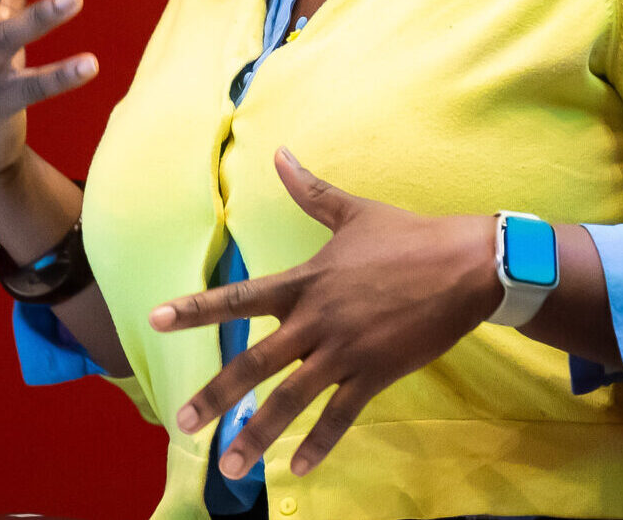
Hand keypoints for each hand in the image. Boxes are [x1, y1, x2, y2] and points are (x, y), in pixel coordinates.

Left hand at [150, 148, 500, 477]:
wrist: (467, 264)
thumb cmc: (410, 236)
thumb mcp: (353, 210)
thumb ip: (309, 190)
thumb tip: (279, 153)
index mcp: (306, 282)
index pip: (239, 297)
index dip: (195, 309)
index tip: (155, 319)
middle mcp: (317, 319)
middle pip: (255, 363)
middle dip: (215, 396)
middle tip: (182, 424)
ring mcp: (345, 350)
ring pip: (291, 399)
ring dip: (259, 435)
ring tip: (231, 467)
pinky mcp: (376, 373)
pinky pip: (341, 415)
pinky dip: (320, 443)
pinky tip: (300, 469)